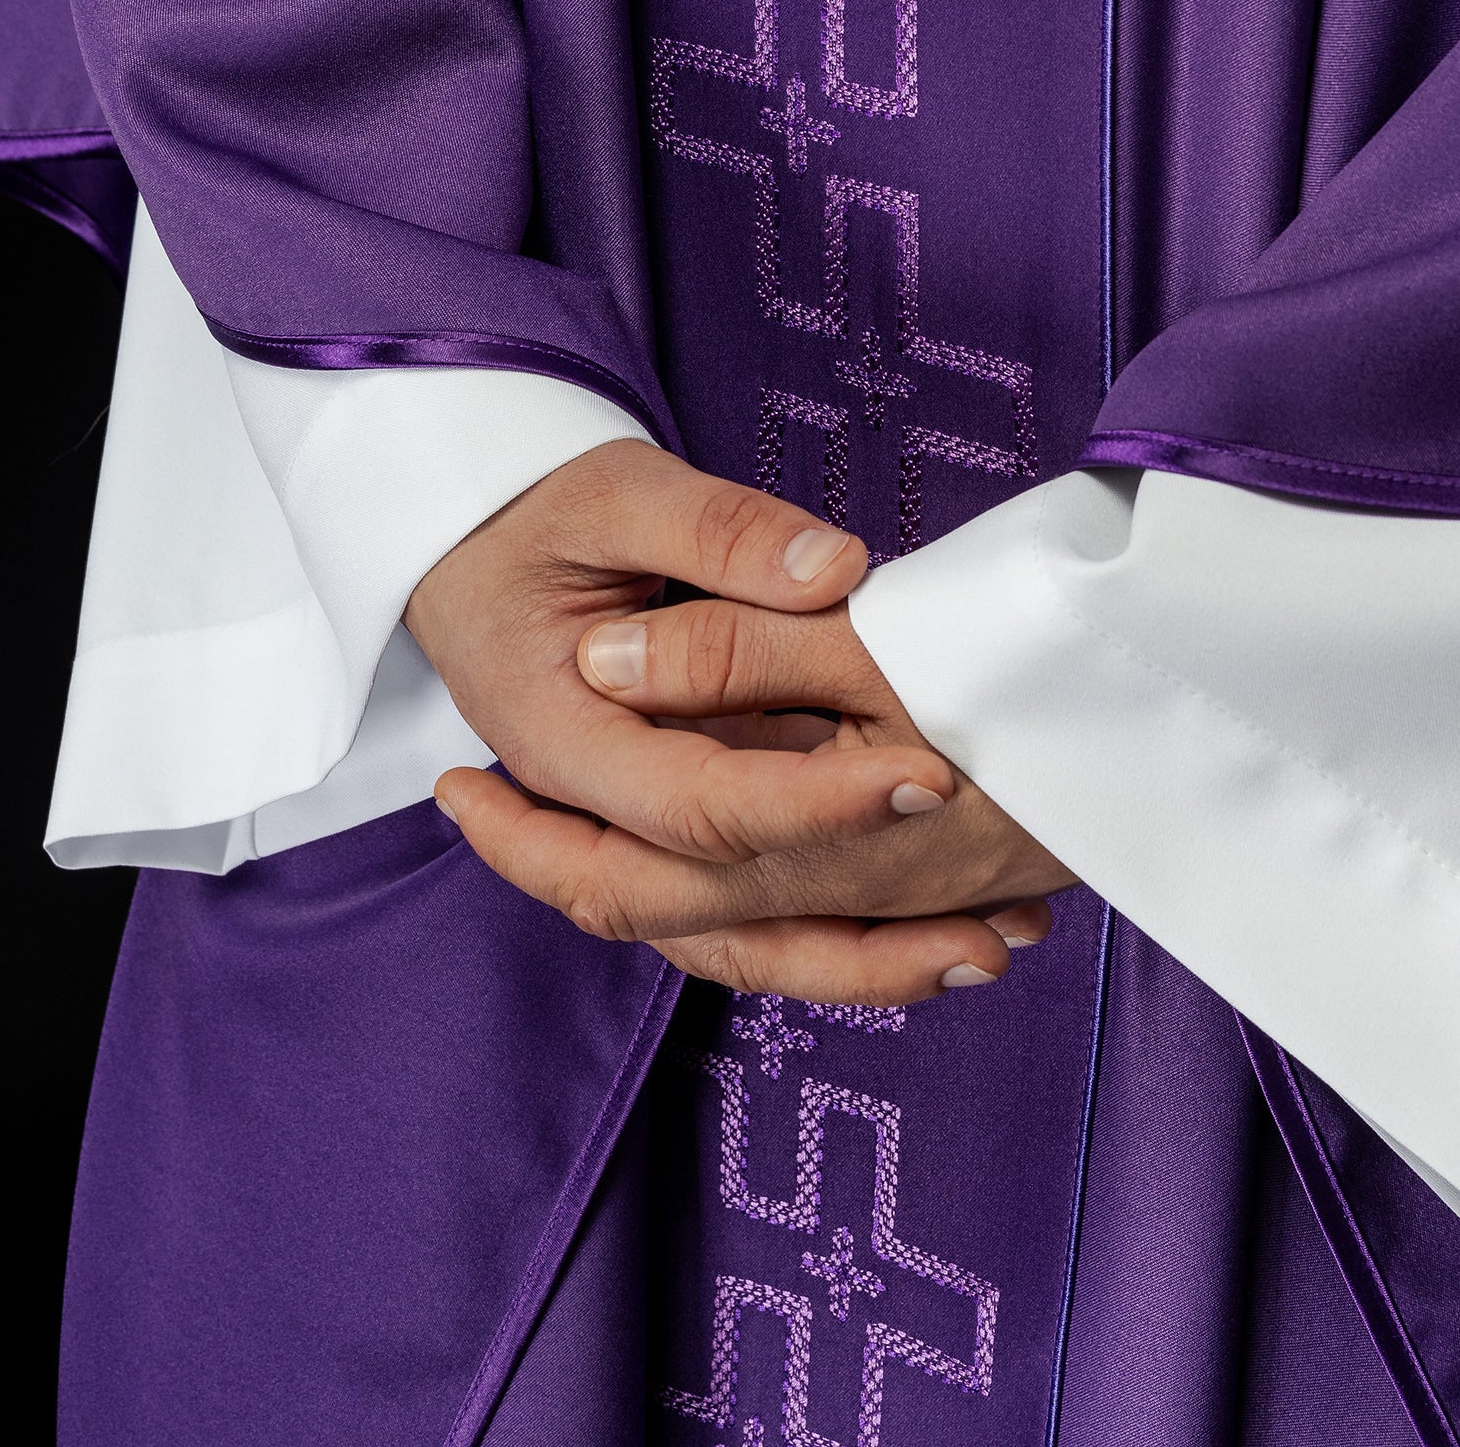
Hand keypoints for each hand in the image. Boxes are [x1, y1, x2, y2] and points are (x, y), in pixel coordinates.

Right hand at [409, 442, 1069, 1001]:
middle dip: (860, 929)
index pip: (698, 803)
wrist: (466, 551)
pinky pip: (749, 913)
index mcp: (564, 739)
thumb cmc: (535, 519)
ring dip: (863, 964)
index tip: (927, 776)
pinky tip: (951, 925)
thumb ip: (719, 533)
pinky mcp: (672, 835)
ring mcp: (630, 838)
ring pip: (738, 942)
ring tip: (993, 946)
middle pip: (717, 913)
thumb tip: (834, 572)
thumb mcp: (615, 494)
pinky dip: (843, 933)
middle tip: (990, 915)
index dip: (815, 804)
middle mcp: (592, 816)